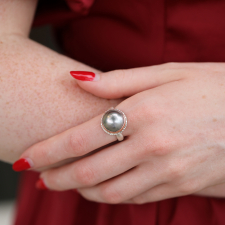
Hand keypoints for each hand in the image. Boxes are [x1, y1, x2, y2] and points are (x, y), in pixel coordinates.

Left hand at [15, 63, 224, 203]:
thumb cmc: (211, 86)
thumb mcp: (165, 72)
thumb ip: (117, 81)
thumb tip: (77, 81)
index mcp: (144, 113)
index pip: (79, 139)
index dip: (47, 152)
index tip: (27, 158)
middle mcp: (152, 147)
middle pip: (87, 171)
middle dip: (57, 177)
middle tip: (39, 176)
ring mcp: (167, 172)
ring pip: (108, 192)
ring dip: (80, 188)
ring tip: (65, 182)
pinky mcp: (179, 185)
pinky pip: (134, 198)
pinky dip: (110, 195)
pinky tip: (101, 187)